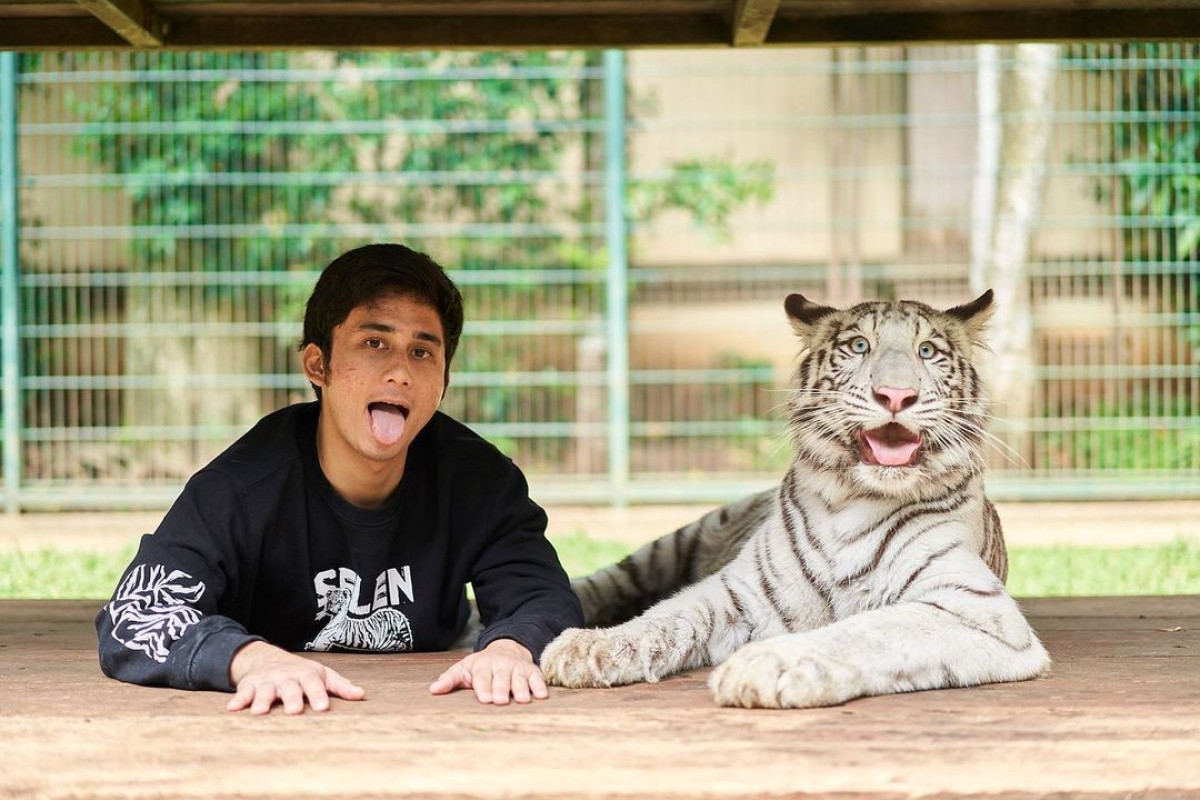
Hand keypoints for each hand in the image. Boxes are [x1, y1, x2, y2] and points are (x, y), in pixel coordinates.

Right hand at [227, 641, 365, 714]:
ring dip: (262, 700)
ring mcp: (267, 681)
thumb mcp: (322, 675)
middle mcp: (286, 677)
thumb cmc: (301, 673)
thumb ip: (341, 686)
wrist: (268, 658)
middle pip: (290, 688)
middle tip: (294, 712)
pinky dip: (238, 700)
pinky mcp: (250, 686)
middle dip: (292, 699)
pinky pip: (243, 693)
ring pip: (265, 691)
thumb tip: (362, 695)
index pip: (314, 684)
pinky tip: (233, 710)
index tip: (323, 708)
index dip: (318, 695)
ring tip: (259, 712)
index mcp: (306, 675)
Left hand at [428, 639, 547, 704]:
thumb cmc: (481, 667)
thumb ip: (450, 680)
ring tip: (522, 700)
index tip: (484, 698)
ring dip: (521, 688)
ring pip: (520, 678)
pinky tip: (541, 695)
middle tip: (500, 701)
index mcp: (483, 665)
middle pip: (502, 677)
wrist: (506, 649)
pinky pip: (537, 678)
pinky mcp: (532, 671)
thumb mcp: (464, 670)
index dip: (484, 687)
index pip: (482, 677)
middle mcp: (501, 665)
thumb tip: (433, 690)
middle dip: (501, 688)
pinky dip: (540, 686)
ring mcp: (518, 668)